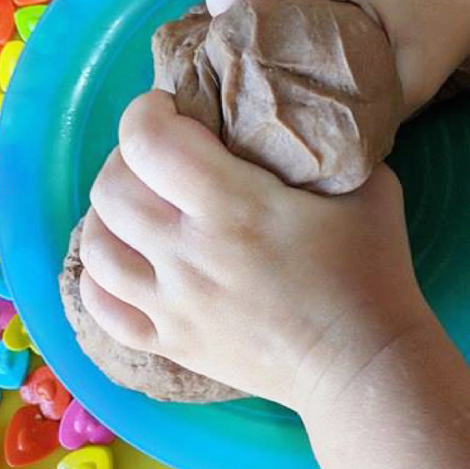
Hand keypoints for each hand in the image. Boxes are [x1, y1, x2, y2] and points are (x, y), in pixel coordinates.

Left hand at [78, 90, 428, 409]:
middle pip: (112, 190)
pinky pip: (104, 309)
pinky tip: (126, 261)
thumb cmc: (372, 271)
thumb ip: (326, 148)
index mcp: (234, 207)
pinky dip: (100, 278)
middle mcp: (188, 255)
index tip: (168, 107)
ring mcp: (173, 306)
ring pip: (96, 248)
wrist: (364, 362)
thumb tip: (300, 122)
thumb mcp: (370, 187)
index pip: (149, 142)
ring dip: (108, 215)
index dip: (146, 111)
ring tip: (139, 206)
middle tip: (160, 156)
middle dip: (126, 157)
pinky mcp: (172, 343)